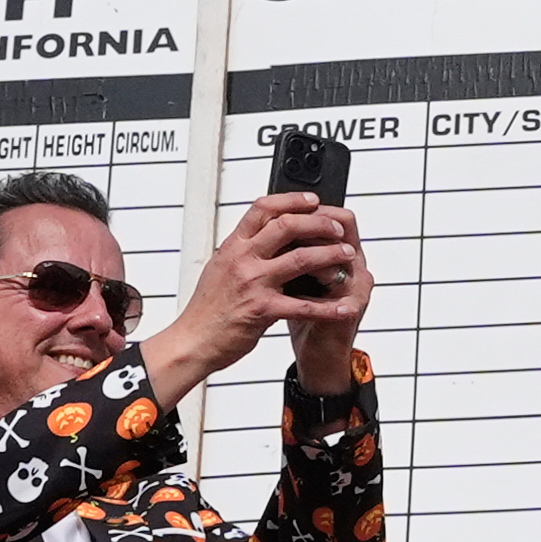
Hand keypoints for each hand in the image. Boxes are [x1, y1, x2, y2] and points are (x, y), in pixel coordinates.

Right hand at [143, 192, 366, 407]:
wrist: (192, 341)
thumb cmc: (208, 309)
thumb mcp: (221, 268)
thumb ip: (244, 250)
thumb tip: (266, 234)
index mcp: (233, 246)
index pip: (263, 209)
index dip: (292, 200)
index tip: (313, 200)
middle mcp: (242, 259)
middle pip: (287, 226)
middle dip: (319, 223)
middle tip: (338, 227)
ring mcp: (252, 283)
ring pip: (301, 259)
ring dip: (330, 255)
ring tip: (348, 255)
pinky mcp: (262, 310)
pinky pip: (304, 306)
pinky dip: (329, 308)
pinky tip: (345, 307)